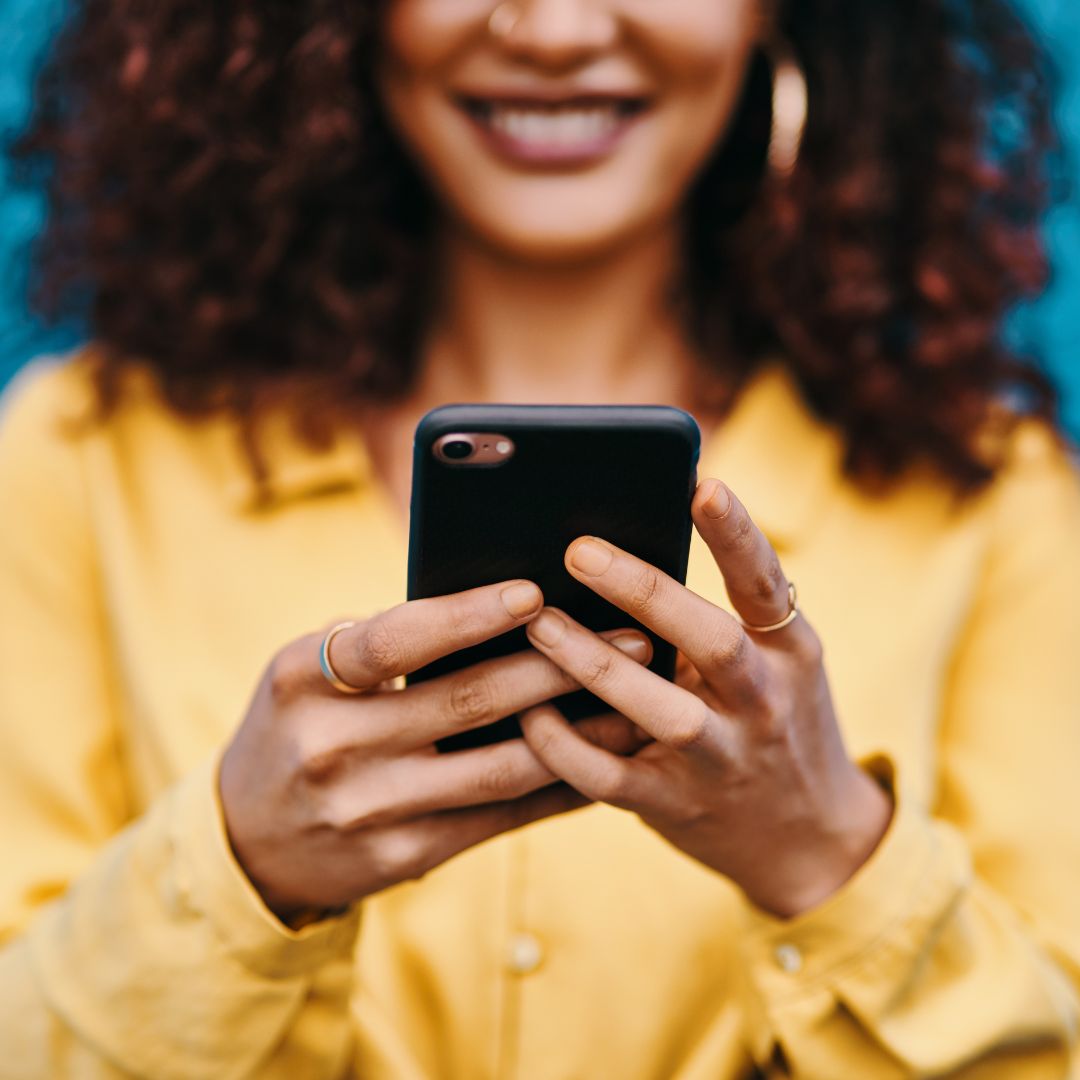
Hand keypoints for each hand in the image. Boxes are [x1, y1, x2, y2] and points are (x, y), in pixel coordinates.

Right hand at [220, 581, 650, 920]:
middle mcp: (331, 746)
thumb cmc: (296, 724)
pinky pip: (497, 816)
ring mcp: (368, 810)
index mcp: (303, 680)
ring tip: (635, 699)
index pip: (393, 638)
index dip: (467, 615)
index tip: (534, 591)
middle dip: (558, 666)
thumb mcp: (306, 672)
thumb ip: (379, 642)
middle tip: (631, 637)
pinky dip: (555, 786)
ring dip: (578, 732)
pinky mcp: (403, 856)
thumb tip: (497, 609)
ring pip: (498, 766)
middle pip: (465, 700)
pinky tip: (600, 759)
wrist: (249, 840)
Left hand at [519, 480, 892, 918]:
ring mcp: (721, 759)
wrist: (809, 838)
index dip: (736, 535)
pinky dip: (565, 748)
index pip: (765, 584)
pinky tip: (529, 714)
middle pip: (709, 640)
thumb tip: (629, 550)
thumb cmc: (774, 722)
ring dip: (594, 664)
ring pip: (658, 710)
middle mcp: (762, 702)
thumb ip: (722, 618)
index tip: (703, 485)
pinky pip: (611, 778)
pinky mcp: (677, 805)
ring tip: (539, 622)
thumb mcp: (776, 664)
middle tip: (578, 550)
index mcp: (788, 652)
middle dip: (643, 593)